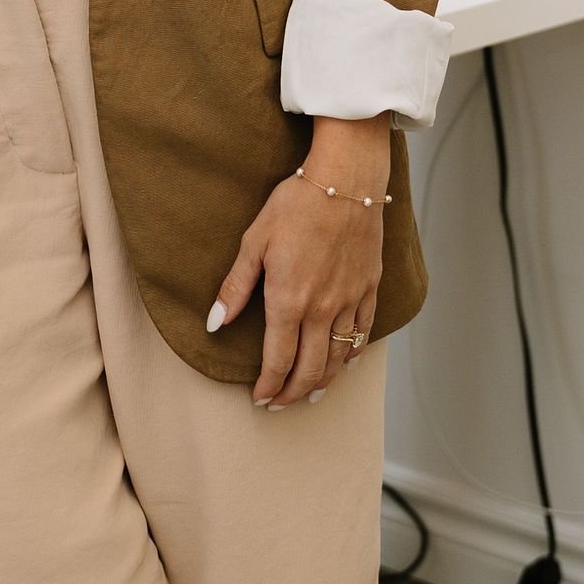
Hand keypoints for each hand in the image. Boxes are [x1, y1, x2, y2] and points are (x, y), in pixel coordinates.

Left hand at [209, 116, 388, 407]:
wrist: (345, 179)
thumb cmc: (296, 204)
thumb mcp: (254, 242)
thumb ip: (235, 287)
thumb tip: (214, 323)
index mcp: (289, 300)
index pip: (278, 360)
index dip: (268, 385)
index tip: (260, 397)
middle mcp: (322, 309)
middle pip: (310, 368)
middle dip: (293, 392)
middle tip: (281, 403)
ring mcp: (349, 300)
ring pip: (338, 357)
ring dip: (323, 381)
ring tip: (311, 393)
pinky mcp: (369, 288)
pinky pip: (363, 333)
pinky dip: (352, 355)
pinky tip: (343, 361)